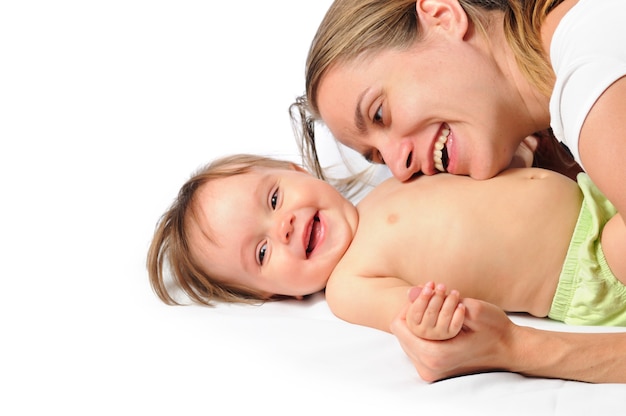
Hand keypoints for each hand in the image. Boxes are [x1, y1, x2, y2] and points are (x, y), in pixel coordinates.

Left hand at [390, 293, 516, 381]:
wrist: (511, 350)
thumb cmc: (496, 329)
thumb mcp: (471, 308)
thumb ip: (437, 300)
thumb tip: (410, 292)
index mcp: (435, 355)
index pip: (399, 327)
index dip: (408, 306)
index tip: (424, 295)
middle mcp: (429, 368)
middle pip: (401, 335)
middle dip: (412, 314)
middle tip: (430, 298)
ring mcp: (432, 372)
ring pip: (408, 341)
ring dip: (417, 323)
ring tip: (436, 307)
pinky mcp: (435, 370)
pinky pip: (417, 348)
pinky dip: (423, 332)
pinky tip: (438, 320)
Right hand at [405, 282, 464, 340]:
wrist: (433, 327)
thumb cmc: (423, 312)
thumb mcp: (416, 305)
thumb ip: (417, 296)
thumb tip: (421, 287)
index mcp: (413, 324)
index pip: (417, 309)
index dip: (423, 296)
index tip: (430, 283)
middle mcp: (424, 331)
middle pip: (431, 312)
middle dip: (437, 296)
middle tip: (442, 285)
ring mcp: (438, 334)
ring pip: (445, 316)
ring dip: (450, 302)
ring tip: (454, 292)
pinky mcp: (450, 334)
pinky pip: (456, 324)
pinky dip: (459, 313)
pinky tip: (460, 305)